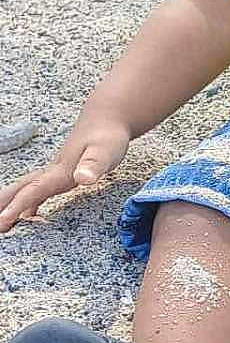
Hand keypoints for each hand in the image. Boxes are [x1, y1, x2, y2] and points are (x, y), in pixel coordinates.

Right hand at [0, 115, 131, 232]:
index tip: (2, 221)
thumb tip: (83, 178)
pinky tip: (28, 215)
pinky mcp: (61, 173)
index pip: (33, 191)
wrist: (107, 117)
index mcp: (59, 171)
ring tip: (2, 225)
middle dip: (4, 206)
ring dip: (11, 205)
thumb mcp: (105, 152)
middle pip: (21, 190)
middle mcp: (52, 172)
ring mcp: (54, 172)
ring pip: (26, 190)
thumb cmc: (107, 136)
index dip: (17, 207)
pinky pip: (38, 191)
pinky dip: (29, 203)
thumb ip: (93, 165)